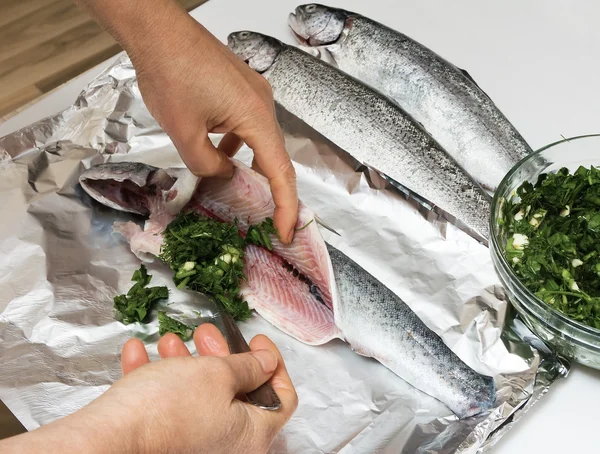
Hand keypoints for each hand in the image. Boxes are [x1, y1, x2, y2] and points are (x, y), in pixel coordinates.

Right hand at [0, 324, 297, 453]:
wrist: (107, 439)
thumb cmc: (169, 407)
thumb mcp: (217, 374)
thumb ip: (248, 367)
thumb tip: (267, 364)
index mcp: (251, 434)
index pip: (281, 399)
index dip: (274, 365)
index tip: (257, 342)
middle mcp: (225, 445)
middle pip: (235, 393)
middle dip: (219, 355)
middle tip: (207, 333)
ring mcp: (192, 445)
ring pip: (196, 395)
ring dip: (184, 362)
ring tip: (169, 338)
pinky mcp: (160, 442)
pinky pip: (164, 407)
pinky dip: (154, 379)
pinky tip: (137, 353)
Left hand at [73, 0, 298, 242]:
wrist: (158, 31)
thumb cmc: (169, 76)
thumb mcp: (184, 133)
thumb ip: (207, 166)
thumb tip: (224, 173)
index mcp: (255, 117)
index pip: (280, 172)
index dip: (286, 206)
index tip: (285, 232)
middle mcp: (263, 104)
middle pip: (275, 156)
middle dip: (270, 190)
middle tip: (266, 219)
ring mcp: (255, 92)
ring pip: (260, 140)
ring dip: (252, 165)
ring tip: (238, 188)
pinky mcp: (242, 87)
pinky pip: (248, 123)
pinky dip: (239, 144)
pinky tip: (220, 150)